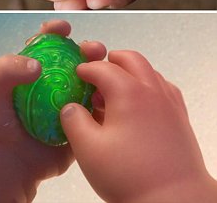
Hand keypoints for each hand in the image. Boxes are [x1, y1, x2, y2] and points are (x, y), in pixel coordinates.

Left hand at [0, 20, 106, 201]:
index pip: (46, 43)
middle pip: (76, 60)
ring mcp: (67, 103)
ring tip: (106, 71)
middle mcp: (52, 83)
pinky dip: (106, 104)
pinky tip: (108, 100)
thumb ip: (5, 70)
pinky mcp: (79, 126)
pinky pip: (96, 113)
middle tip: (92, 49)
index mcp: (30, 68)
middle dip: (89, 50)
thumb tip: (36, 65)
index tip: (63, 28)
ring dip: (103, 74)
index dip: (56, 31)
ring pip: (91, 84)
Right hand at [61, 51, 216, 200]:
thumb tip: (70, 107)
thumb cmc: (129, 175)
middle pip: (132, 60)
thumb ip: (73, 121)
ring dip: (130, 74)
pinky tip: (136, 109)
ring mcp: (170, 104)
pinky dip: (146, 88)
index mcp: (128, 93)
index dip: (85, 69)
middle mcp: (153, 91)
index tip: (75, 74)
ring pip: (150, 73)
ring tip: (113, 94)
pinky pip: (163, 90)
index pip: (102, 68)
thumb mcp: (87, 148)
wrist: (174, 200)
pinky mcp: (180, 119)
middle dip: (111, 60)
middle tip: (95, 72)